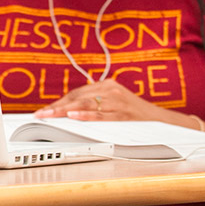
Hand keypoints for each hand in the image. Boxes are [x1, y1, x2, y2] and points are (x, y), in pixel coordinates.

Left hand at [33, 77, 193, 127]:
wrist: (163, 120)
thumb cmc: (136, 114)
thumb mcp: (114, 104)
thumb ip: (96, 104)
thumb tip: (69, 111)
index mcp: (106, 85)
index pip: (77, 93)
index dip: (59, 102)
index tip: (44, 110)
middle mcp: (111, 89)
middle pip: (78, 97)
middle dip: (57, 106)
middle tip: (41, 114)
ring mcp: (119, 100)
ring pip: (87, 104)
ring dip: (66, 110)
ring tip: (51, 115)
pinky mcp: (125, 113)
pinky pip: (103, 114)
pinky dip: (87, 115)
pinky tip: (74, 116)